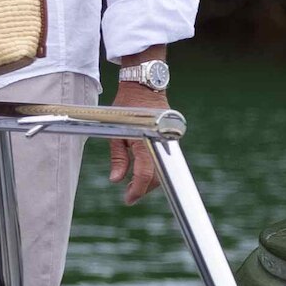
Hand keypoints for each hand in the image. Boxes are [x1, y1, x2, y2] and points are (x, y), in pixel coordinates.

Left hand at [106, 80, 168, 200]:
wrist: (144, 86)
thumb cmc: (126, 108)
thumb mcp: (116, 133)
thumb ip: (118, 158)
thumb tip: (116, 180)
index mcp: (147, 140)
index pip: (146, 173)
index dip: (137, 189)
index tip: (128, 199)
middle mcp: (161, 142)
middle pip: (157, 175)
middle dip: (144, 187)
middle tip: (129, 195)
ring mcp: (169, 140)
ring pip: (162, 168)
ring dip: (149, 179)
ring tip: (133, 185)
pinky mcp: (170, 139)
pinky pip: (164, 159)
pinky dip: (154, 168)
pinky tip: (142, 172)